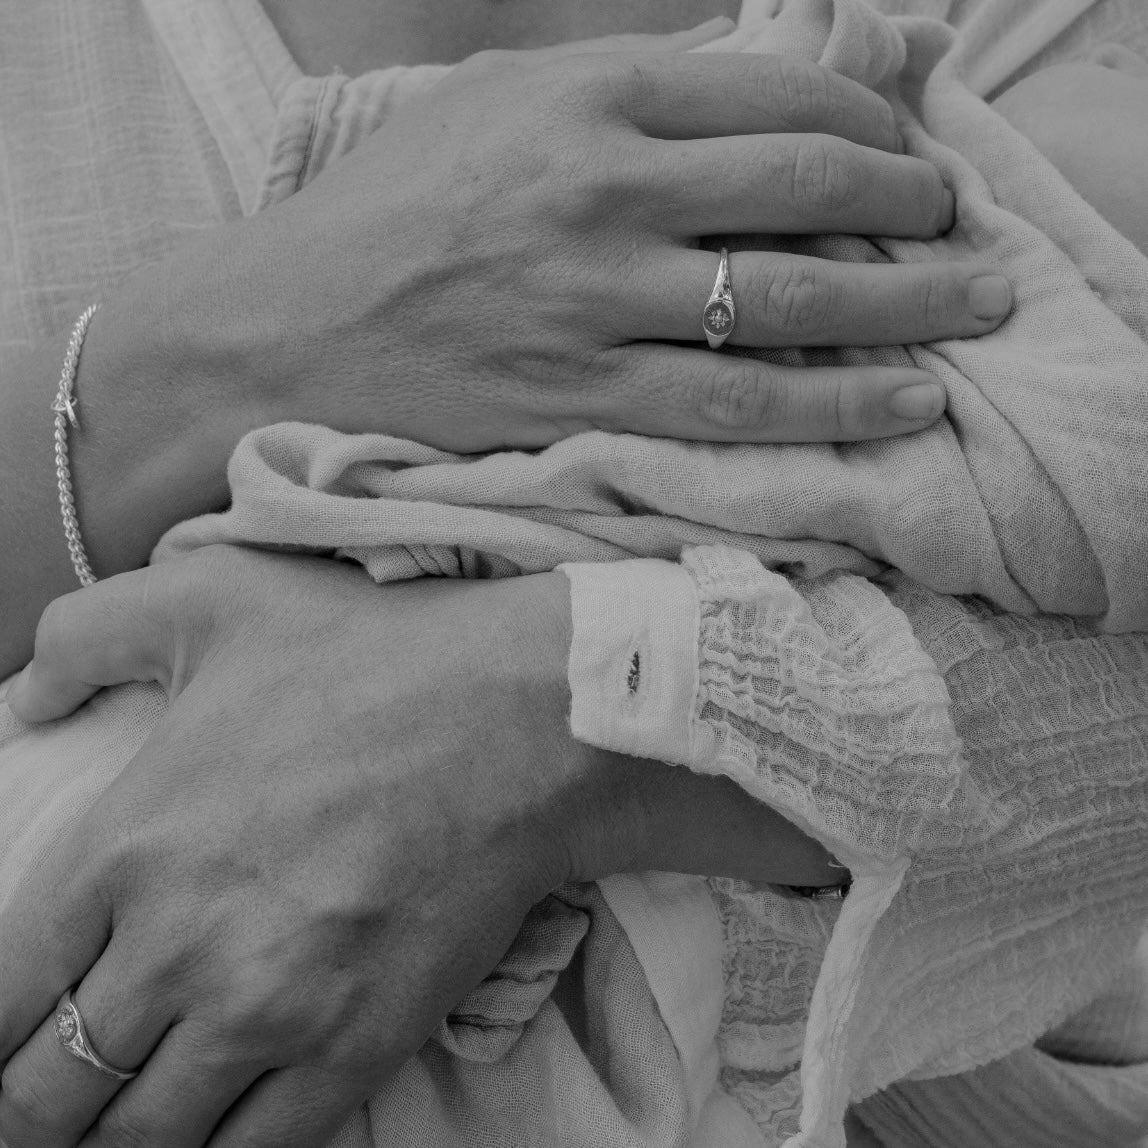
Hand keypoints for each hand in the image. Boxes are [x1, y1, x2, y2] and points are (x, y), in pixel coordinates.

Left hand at [0, 548, 833, 1147]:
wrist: (518, 721)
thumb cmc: (371, 657)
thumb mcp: (214, 599)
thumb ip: (85, 636)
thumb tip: (22, 703)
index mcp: (126, 846)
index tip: (9, 1040)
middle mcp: (177, 949)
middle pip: (49, 1092)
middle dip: (30, 1110)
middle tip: (42, 1103)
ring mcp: (268, 1012)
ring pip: (140, 1139)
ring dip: (112, 1141)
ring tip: (115, 1124)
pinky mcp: (353, 1050)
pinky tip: (210, 1130)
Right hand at [186, 28, 1008, 449]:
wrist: (289, 328)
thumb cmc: (397, 210)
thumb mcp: (507, 105)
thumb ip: (640, 89)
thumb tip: (769, 76)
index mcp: (585, 96)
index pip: (777, 91)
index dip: (873, 122)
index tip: (912, 156)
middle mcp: (598, 190)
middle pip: (804, 188)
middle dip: (914, 209)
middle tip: (965, 231)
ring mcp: (591, 303)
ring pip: (786, 304)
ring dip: (904, 307)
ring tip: (973, 312)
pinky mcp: (580, 400)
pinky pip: (733, 408)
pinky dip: (830, 406)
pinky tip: (902, 404)